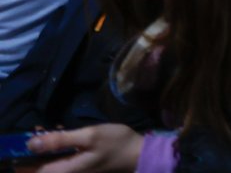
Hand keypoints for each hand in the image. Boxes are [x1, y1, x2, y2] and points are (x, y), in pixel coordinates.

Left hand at [27, 125, 143, 172]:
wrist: (138, 153)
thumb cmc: (115, 143)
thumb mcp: (89, 136)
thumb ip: (60, 140)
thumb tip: (31, 143)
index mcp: (66, 170)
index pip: (34, 170)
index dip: (24, 157)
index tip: (23, 139)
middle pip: (40, 167)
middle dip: (35, 149)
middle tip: (37, 130)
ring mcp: (74, 170)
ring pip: (50, 162)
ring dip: (45, 147)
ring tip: (47, 130)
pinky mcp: (80, 165)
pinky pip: (60, 159)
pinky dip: (56, 148)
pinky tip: (61, 134)